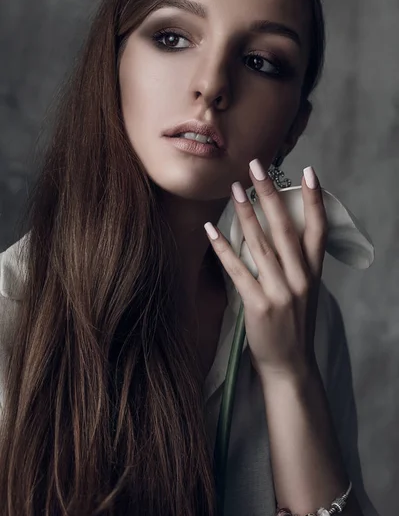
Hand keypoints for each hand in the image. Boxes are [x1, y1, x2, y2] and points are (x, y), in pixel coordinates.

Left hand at [204, 159, 327, 382]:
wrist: (290, 366)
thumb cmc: (293, 325)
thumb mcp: (303, 291)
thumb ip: (294, 263)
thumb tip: (275, 229)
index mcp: (313, 273)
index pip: (318, 230)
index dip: (314, 200)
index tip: (309, 172)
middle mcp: (300, 279)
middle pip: (285, 228)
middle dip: (271, 194)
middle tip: (258, 166)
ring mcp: (280, 292)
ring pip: (261, 245)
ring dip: (246, 214)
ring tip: (236, 188)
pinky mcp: (259, 306)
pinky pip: (237, 270)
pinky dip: (223, 248)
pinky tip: (211, 229)